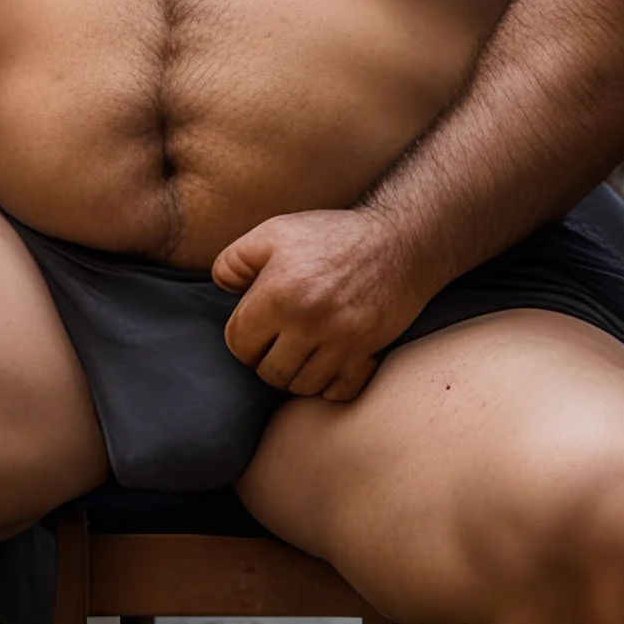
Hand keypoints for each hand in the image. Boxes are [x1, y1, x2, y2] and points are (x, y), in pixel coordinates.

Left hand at [213, 208, 426, 401]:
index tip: (256, 329)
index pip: (240, 344)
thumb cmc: (333, 235)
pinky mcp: (368, 351)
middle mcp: (309, 322)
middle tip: (276, 344)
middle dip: (266, 361)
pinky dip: (329, 386)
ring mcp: (341, 340)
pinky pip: (339, 391)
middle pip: (269, 373)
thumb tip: (223, 289)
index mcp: (279, 294)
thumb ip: (236, 259)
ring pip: (302, 386)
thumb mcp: (276, 232)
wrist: (400, 241)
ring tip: (299, 354)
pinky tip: (327, 365)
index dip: (243, 339)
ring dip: (295, 375)